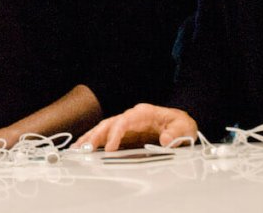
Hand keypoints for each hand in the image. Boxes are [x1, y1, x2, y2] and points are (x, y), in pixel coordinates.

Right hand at [73, 103, 196, 150]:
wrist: (180, 126)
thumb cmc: (181, 125)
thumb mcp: (184, 127)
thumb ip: (175, 133)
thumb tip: (164, 140)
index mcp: (144, 113)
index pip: (125, 121)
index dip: (116, 133)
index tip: (110, 148)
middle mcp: (132, 117)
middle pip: (109, 123)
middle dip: (96, 135)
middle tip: (84, 148)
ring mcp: (127, 125)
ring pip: (104, 128)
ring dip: (91, 138)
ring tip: (77, 148)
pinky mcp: (125, 134)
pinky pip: (106, 136)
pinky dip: (94, 141)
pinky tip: (84, 147)